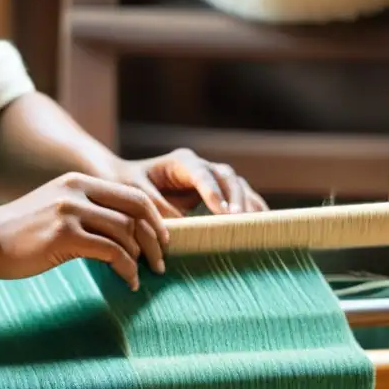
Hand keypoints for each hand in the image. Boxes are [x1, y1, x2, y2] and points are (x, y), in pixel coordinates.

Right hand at [0, 172, 169, 290]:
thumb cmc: (18, 234)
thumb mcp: (55, 210)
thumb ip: (85, 212)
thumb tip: (122, 234)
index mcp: (78, 182)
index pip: (133, 194)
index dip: (155, 219)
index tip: (162, 241)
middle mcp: (77, 191)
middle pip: (137, 209)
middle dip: (156, 237)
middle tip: (161, 261)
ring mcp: (70, 212)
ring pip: (126, 231)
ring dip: (141, 257)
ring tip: (142, 275)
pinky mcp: (64, 236)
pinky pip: (111, 252)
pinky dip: (126, 270)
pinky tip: (127, 282)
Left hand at [115, 148, 267, 216]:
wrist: (126, 182)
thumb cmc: (127, 185)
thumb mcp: (137, 194)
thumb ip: (156, 207)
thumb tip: (179, 226)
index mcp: (180, 161)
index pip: (201, 173)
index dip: (212, 191)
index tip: (220, 210)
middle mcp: (200, 167)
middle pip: (226, 177)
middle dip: (235, 197)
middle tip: (238, 219)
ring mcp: (211, 179)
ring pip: (238, 185)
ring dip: (248, 204)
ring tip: (257, 225)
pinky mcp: (216, 193)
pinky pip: (239, 198)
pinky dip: (251, 209)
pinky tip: (262, 225)